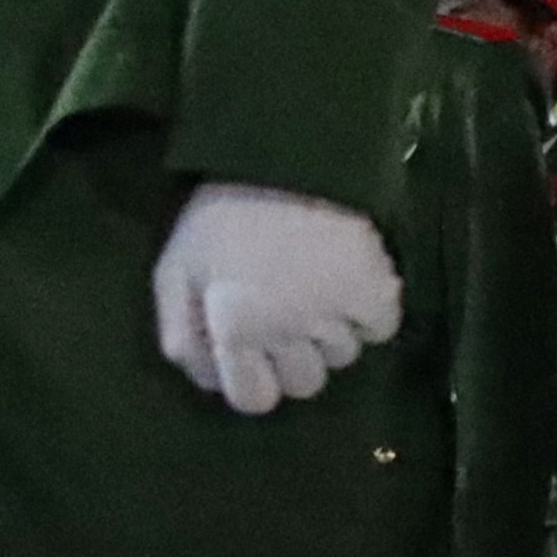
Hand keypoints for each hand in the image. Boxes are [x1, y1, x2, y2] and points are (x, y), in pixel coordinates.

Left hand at [147, 183, 397, 414]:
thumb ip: (181, 335)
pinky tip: (350, 285)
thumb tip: (206, 381)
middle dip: (294, 360)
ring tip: (316, 289)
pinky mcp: (378, 290)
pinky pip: (382, 330)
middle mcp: (287, 331)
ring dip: (331, 334)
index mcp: (235, 329)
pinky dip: (371, 315)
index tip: (254, 358)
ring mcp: (336, 313)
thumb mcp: (174, 273)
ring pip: (343, 357)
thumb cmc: (219, 217)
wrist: (285, 157)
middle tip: (287, 319)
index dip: (252, 382)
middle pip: (304, 385)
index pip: (253, 400)